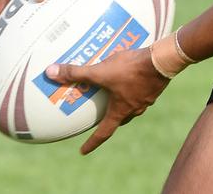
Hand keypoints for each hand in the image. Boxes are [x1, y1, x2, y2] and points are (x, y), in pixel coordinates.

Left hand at [46, 45, 168, 153]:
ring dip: (124, 101)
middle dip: (110, 118)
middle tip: (102, 115)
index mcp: (120, 111)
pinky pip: (142, 91)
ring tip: (118, 91)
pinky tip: (134, 76)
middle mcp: (134, 109)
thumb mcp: (100, 71)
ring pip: (132, 105)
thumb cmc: (130, 70)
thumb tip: (51, 72)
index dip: (92, 143)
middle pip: (120, 118)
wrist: (161, 60)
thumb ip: (76, 72)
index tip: (83, 151)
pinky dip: (135, 87)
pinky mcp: (155, 86)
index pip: (103, 133)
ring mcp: (147, 98)